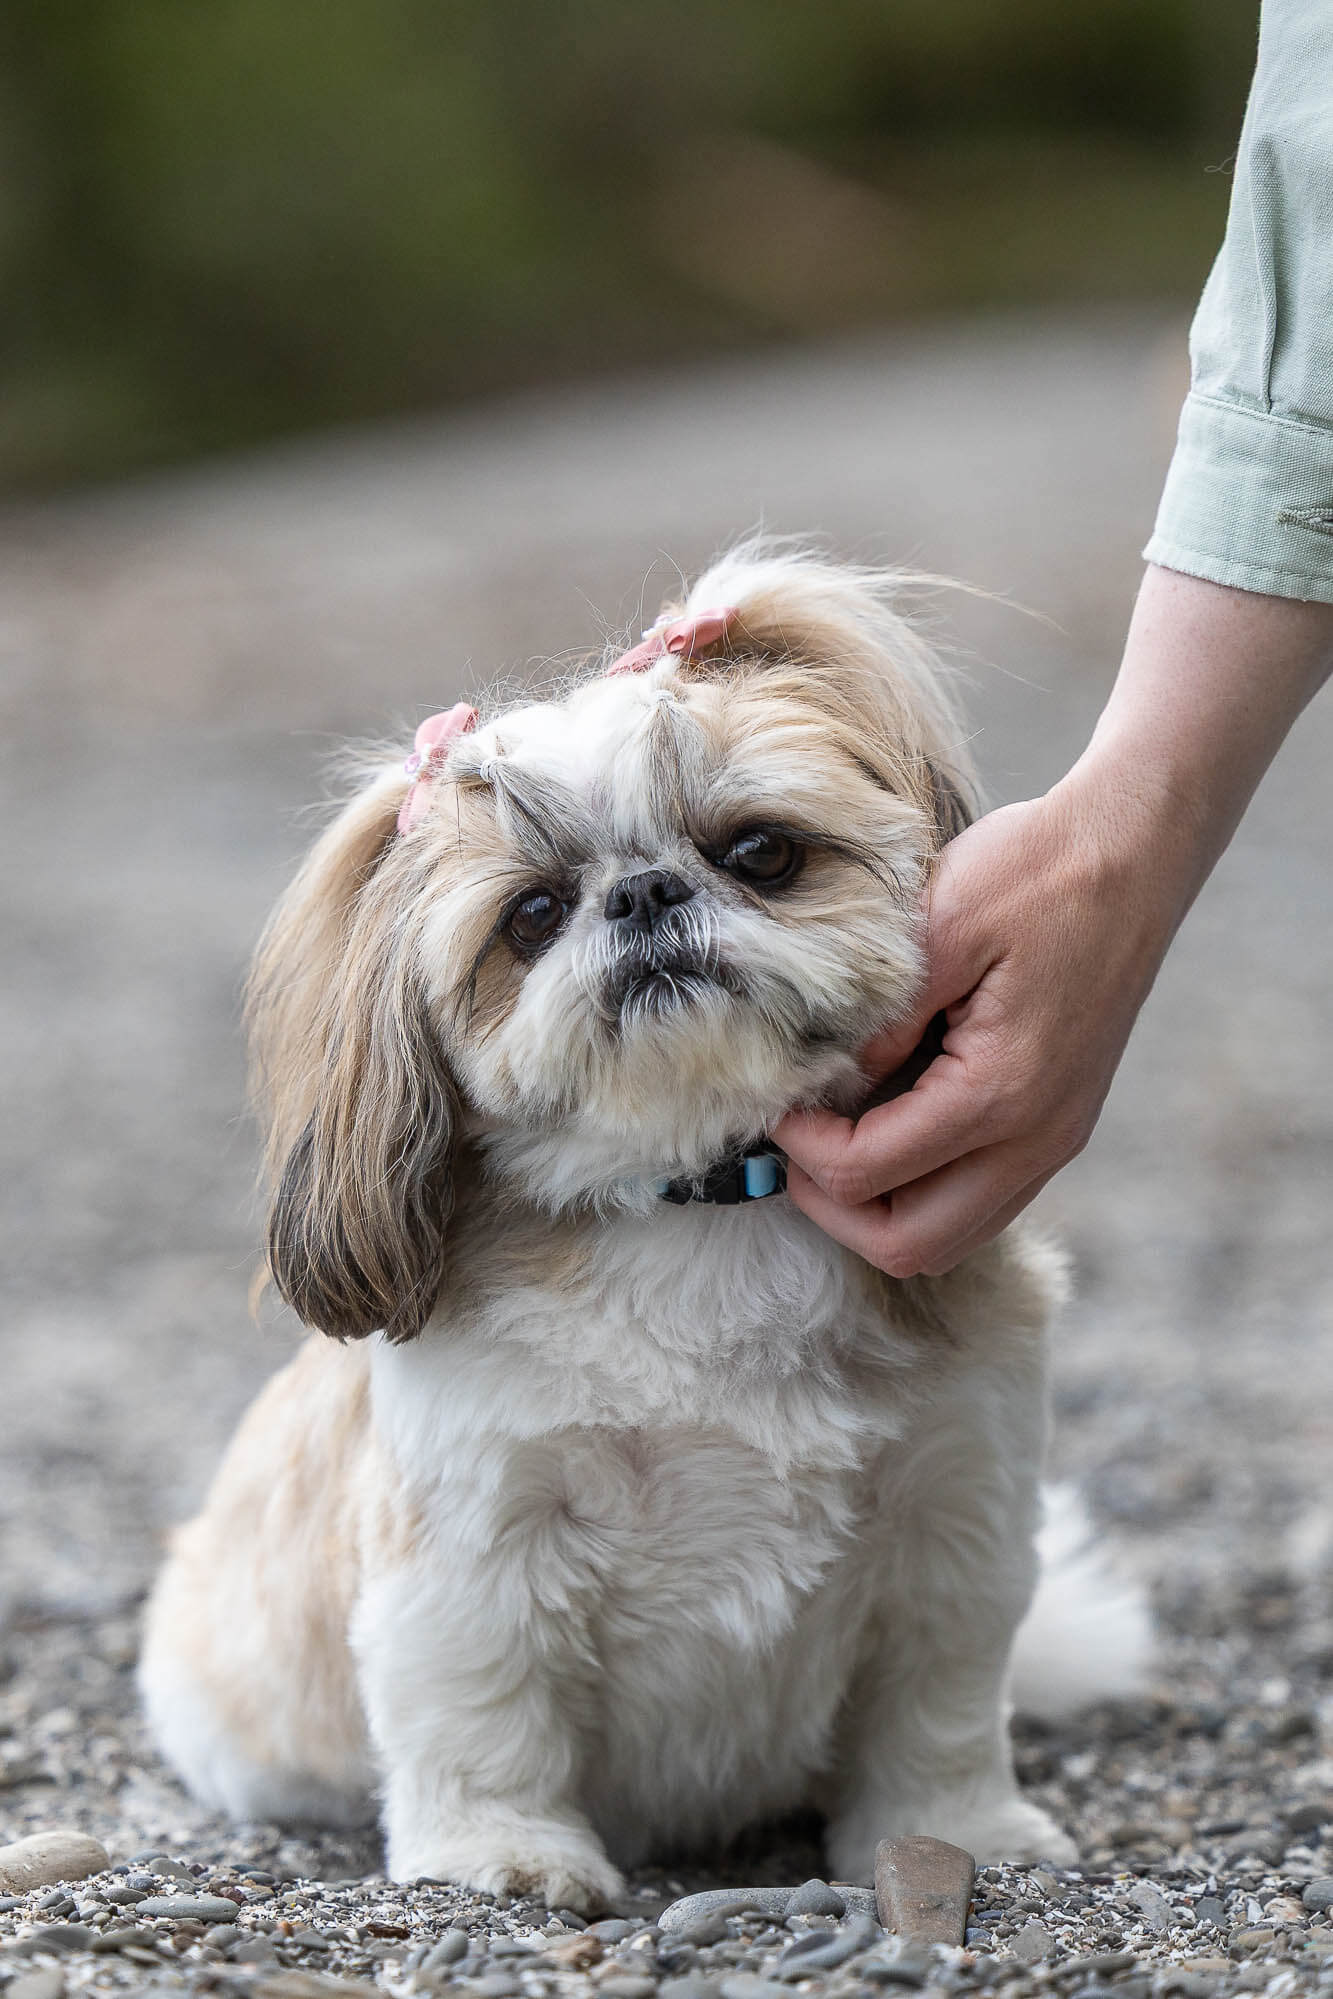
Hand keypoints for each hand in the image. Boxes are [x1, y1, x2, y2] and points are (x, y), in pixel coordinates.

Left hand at [777, 565, 1332, 1277]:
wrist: (1133, 853)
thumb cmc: (1034, 873)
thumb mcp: (938, 924)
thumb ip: (879, 1019)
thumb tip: (831, 1083)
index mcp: (999, 1093)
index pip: (867, 1174)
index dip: (802, 1149)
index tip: (776, 1100)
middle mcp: (1035, 1138)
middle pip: (911, 1245)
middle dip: (833, 1207)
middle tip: (796, 1142)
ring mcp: (1054, 1140)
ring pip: (949, 1236)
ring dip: (880, 1208)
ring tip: (836, 1139)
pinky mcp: (1059, 1125)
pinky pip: (981, 1200)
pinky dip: (924, 1188)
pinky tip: (891, 1124)